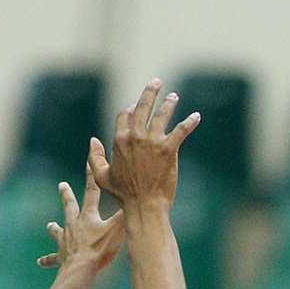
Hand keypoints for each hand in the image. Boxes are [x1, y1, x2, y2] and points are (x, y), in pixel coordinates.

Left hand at [37, 159, 123, 274]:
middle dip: (66, 195)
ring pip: (58, 231)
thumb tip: (137, 200)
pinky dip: (46, 260)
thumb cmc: (99, 249)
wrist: (81, 268)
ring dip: (54, 228)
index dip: (91, 176)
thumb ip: (126, 215)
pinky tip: (39, 262)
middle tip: (61, 184)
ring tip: (49, 224)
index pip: (91, 192)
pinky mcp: (61, 256)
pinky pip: (52, 258)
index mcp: (87, 217)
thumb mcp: (118, 229)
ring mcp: (66, 240)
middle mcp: (74, 225)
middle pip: (69, 206)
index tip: (89, 161)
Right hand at [89, 79, 199, 208]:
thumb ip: (95, 157)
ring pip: (162, 115)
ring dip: (169, 103)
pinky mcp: (169, 149)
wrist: (144, 206)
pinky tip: (196, 117)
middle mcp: (136, 137)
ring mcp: (153, 142)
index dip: (129, 109)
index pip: (125, 116)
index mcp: (119, 140)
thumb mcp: (102, 177)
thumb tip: (93, 140)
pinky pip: (181, 130)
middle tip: (156, 82)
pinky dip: (190, 122)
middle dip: (150, 92)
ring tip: (174, 96)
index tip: (134, 106)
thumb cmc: (123, 196)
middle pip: (142, 107)